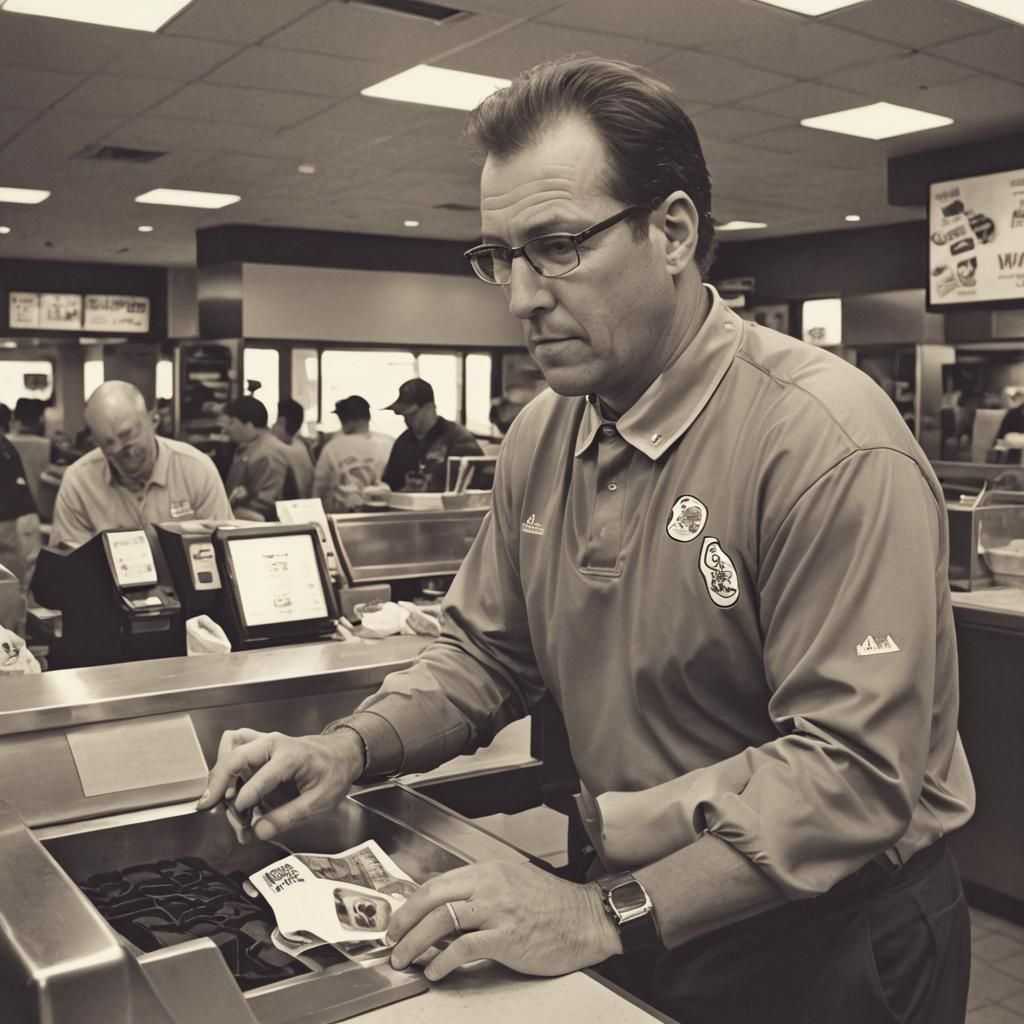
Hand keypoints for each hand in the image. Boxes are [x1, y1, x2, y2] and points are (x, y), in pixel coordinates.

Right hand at [195, 728, 363, 840]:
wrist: (343, 752)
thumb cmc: (334, 773)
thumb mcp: (319, 801)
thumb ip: (287, 817)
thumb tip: (259, 832)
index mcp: (292, 756)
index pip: (262, 776)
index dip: (246, 798)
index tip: (239, 816)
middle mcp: (274, 744)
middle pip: (237, 755)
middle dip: (219, 781)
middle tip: (209, 805)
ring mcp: (265, 741)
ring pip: (232, 746)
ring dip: (221, 770)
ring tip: (221, 796)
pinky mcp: (260, 743)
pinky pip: (235, 742)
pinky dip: (226, 760)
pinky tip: (228, 781)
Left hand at [387, 861, 621, 980]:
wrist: (586, 919)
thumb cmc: (553, 906)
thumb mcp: (512, 884)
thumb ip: (480, 892)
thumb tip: (445, 911)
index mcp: (488, 871)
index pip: (438, 882)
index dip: (412, 902)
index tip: (398, 919)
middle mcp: (489, 885)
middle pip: (433, 897)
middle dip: (404, 919)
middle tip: (390, 938)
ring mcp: (498, 910)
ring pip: (442, 919)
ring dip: (415, 941)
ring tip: (404, 958)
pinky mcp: (507, 937)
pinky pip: (463, 947)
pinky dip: (442, 960)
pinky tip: (434, 971)